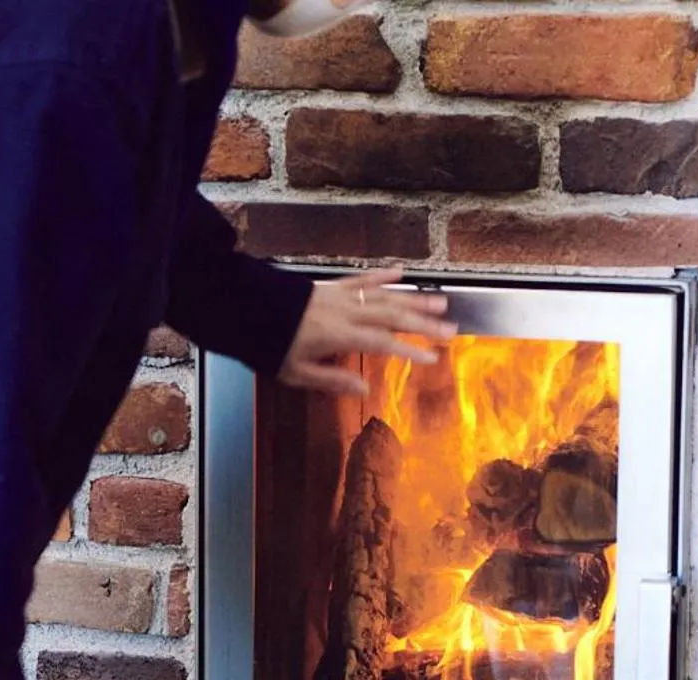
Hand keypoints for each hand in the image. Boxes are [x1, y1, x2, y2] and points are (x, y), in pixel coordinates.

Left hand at [278, 268, 455, 396]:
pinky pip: (361, 279)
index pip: (383, 342)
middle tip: (451, 329)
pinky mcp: (332, 286)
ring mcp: (340, 296)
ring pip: (383, 296)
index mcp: (339, 334)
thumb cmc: (269, 345)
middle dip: (424, 323)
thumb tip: (364, 388)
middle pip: (392, 316)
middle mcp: (345, 312)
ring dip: (413, 298)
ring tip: (440, 301)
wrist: (245, 308)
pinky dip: (382, 276)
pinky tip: (402, 274)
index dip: (410, 350)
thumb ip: (332, 379)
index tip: (433, 357)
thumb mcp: (297, 372)